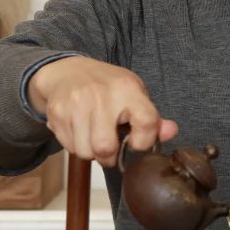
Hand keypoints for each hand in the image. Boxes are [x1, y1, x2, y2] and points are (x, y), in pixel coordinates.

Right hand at [28, 56, 178, 166]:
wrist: (67, 72)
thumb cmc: (107, 88)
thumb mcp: (134, 95)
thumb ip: (152, 119)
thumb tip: (171, 132)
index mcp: (127, 89)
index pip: (146, 123)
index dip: (144, 141)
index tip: (136, 143)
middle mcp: (101, 95)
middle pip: (105, 148)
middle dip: (109, 157)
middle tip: (110, 150)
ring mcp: (76, 104)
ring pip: (85, 152)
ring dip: (91, 153)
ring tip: (94, 137)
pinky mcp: (57, 113)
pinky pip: (69, 147)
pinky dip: (76, 146)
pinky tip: (80, 131)